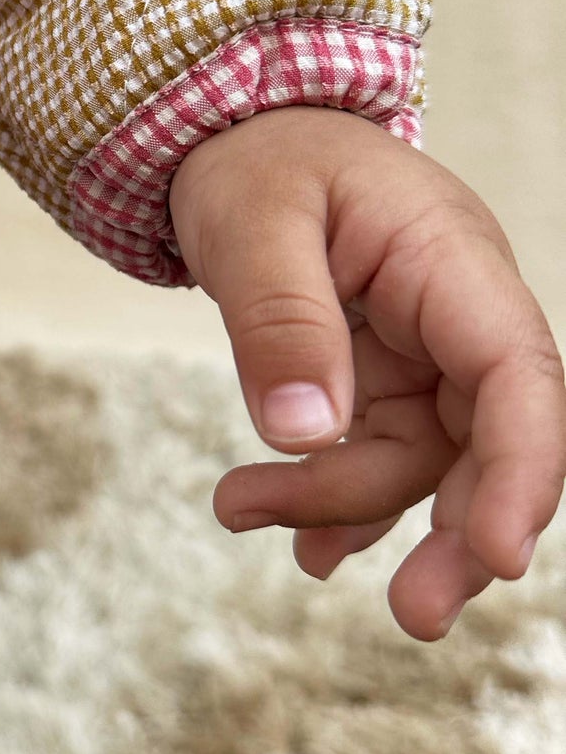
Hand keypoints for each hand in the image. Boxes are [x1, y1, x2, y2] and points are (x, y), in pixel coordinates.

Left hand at [168, 106, 565, 639]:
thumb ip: (278, 321)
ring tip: (234, 509)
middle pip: (491, 438)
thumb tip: (305, 432)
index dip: (524, 468)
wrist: (230, 137)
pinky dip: (338, 503)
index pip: (518, 371)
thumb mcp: (249, 223)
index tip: (500, 555)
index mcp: (448, 256)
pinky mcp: (383, 377)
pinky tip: (291, 537)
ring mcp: (424, 349)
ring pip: (422, 460)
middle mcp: (456, 310)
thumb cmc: (252, 161)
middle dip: (459, 532)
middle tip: (414, 616)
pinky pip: (382, 456)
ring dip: (342, 504)